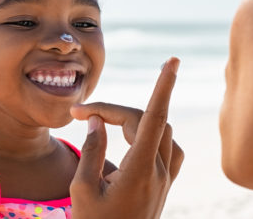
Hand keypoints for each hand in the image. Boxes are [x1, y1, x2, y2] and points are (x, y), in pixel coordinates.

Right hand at [69, 57, 182, 218]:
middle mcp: (158, 173)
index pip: (154, 118)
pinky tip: (133, 139)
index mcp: (138, 172)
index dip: (163, 87)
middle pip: (147, 122)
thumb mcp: (81, 190)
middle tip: (82, 115)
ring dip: (137, 120)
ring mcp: (165, 180)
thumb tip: (98, 121)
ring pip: (162, 133)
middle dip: (116, 110)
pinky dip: (153, 135)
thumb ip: (91, 151)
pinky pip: (169, 149)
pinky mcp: (164, 186)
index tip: (171, 61)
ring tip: (106, 124)